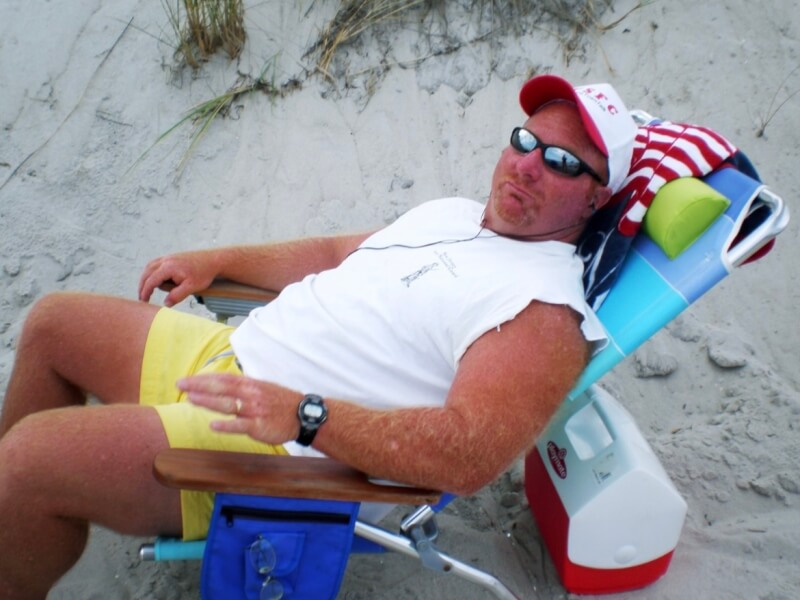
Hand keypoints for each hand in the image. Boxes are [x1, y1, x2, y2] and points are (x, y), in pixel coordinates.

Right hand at [138, 251, 216, 306]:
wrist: (214, 260)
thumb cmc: (204, 273)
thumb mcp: (191, 287)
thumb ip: (177, 296)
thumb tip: (165, 304)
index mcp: (169, 267)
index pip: (151, 281)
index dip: (145, 292)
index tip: (143, 301)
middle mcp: (166, 260)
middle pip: (147, 273)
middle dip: (142, 285)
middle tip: (142, 298)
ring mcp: (168, 257)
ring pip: (150, 267)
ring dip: (146, 278)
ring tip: (146, 290)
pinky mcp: (172, 257)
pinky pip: (156, 263)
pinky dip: (151, 272)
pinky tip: (155, 279)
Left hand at [177, 373, 300, 444]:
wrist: (302, 415)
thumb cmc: (281, 402)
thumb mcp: (262, 388)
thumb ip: (243, 387)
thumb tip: (223, 385)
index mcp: (250, 384)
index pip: (223, 379)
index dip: (203, 379)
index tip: (186, 380)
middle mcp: (251, 394)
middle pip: (222, 388)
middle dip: (200, 386)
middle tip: (181, 384)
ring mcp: (254, 410)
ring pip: (228, 404)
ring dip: (208, 401)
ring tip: (191, 399)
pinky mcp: (259, 426)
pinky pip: (241, 425)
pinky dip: (227, 425)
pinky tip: (213, 424)